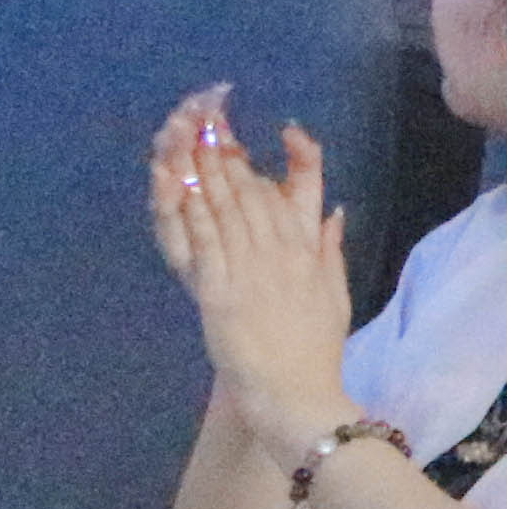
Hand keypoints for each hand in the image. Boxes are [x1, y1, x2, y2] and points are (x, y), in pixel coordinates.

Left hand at [148, 85, 361, 451]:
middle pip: (249, 190)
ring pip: (221, 207)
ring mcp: (248, 269)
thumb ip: (329, 247)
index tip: (280, 129)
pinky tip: (174, 183)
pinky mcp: (219, 291)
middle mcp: (279, 252)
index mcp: (308, 250)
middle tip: (207, 115)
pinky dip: (187, 209)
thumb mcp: (335, 291)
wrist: (298, 393)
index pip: (294, 192)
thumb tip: (333, 209)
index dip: (287, 157)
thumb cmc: (314, 348)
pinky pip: (200, 241)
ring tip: (186, 133)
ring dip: (200, 168)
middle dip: (224, 150)